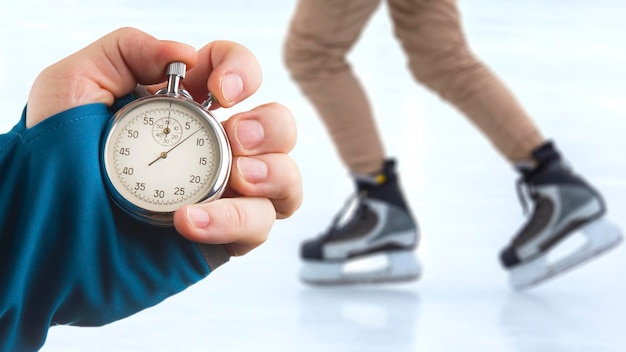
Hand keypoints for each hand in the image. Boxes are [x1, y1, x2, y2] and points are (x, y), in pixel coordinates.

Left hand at [27, 27, 301, 256]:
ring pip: (285, 180)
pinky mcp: (222, 237)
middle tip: (237, 137)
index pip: (236, 74)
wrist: (41, 235)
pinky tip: (189, 221)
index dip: (241, 72)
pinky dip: (233, 221)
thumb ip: (125, 50)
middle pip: (277, 127)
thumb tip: (183, 56)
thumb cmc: (52, 161)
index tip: (220, 90)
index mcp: (186, 109)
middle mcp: (213, 149)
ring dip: (273, 173)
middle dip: (269, 126)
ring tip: (240, 177)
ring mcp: (223, 194)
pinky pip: (257, 227)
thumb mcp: (74, 86)